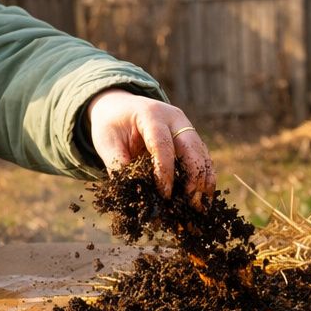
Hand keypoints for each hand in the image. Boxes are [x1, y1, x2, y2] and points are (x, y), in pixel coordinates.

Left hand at [86, 89, 216, 208]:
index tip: (165, 195)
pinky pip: (201, 156)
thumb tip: (135, 196)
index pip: (162, 145)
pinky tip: (203, 196)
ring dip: (204, 179)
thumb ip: (119, 166)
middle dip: (194, 176)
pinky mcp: (189, 136)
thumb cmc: (111, 124)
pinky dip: (204, 176)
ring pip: (201, 152)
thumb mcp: (107, 143)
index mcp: (151, 114)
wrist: (118, 105)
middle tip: (191, 203)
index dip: (165, 172)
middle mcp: (173, 117)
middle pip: (191, 147)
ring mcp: (185, 125)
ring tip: (202, 205)